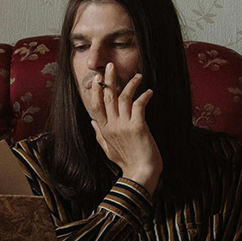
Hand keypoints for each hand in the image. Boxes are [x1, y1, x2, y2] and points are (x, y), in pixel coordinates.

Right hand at [88, 63, 161, 193]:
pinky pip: (139, 104)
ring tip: (138, 76)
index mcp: (104, 130)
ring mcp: (124, 126)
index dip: (95, 90)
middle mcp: (112, 126)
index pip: (95, 105)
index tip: (97, 78)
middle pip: (107, 96)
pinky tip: (150, 92)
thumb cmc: (127, 163)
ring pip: (123, 97)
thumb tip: (91, 121)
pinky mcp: (138, 126)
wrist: (140, 175)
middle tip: (111, 65)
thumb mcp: (108, 150)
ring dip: (131, 83)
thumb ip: (99, 134)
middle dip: (108, 79)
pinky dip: (145, 95)